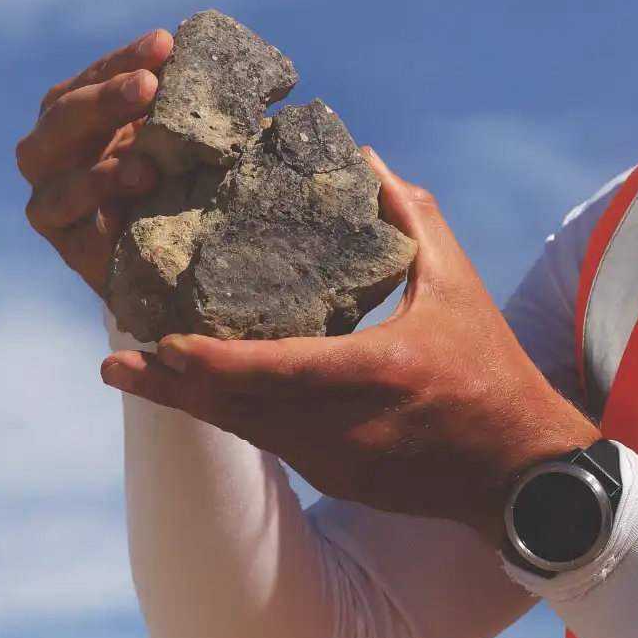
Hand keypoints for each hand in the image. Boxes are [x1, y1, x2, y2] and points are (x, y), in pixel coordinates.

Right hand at [17, 30, 173, 295]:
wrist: (168, 247)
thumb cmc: (174, 171)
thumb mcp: (180, 134)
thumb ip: (189, 106)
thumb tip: (241, 78)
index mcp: (75, 114)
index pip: (95, 78)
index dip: (126, 60)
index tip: (164, 43)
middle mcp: (52, 153)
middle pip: (63, 119)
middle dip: (104, 100)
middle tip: (147, 86)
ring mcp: (54, 204)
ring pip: (60, 185)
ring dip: (102, 175)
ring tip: (145, 170)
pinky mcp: (72, 252)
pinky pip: (77, 240)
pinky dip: (99, 229)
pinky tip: (121, 223)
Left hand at [100, 149, 601, 544]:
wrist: (519, 466)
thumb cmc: (491, 367)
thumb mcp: (458, 285)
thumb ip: (411, 217)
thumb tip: (363, 157)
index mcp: (378, 373)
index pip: (275, 372)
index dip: (210, 362)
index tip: (162, 340)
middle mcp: (348, 427)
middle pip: (240, 411)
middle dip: (174, 387)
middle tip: (118, 358)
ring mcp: (339, 462)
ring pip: (248, 434)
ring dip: (193, 405)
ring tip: (140, 373)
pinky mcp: (339, 479)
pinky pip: (272, 447)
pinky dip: (233, 420)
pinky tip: (203, 397)